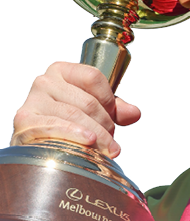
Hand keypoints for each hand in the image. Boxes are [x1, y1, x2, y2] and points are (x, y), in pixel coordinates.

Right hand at [10, 62, 140, 157]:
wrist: (38, 145)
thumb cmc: (66, 123)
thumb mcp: (95, 111)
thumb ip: (115, 109)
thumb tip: (134, 113)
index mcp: (62, 71)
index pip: (93, 77)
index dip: (109, 100)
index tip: (113, 116)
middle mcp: (45, 81)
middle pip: (87, 101)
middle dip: (105, 125)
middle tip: (111, 142)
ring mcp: (33, 100)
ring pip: (75, 116)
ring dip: (96, 136)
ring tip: (105, 149)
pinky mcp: (24, 120)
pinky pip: (55, 127)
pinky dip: (74, 135)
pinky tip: (87, 142)